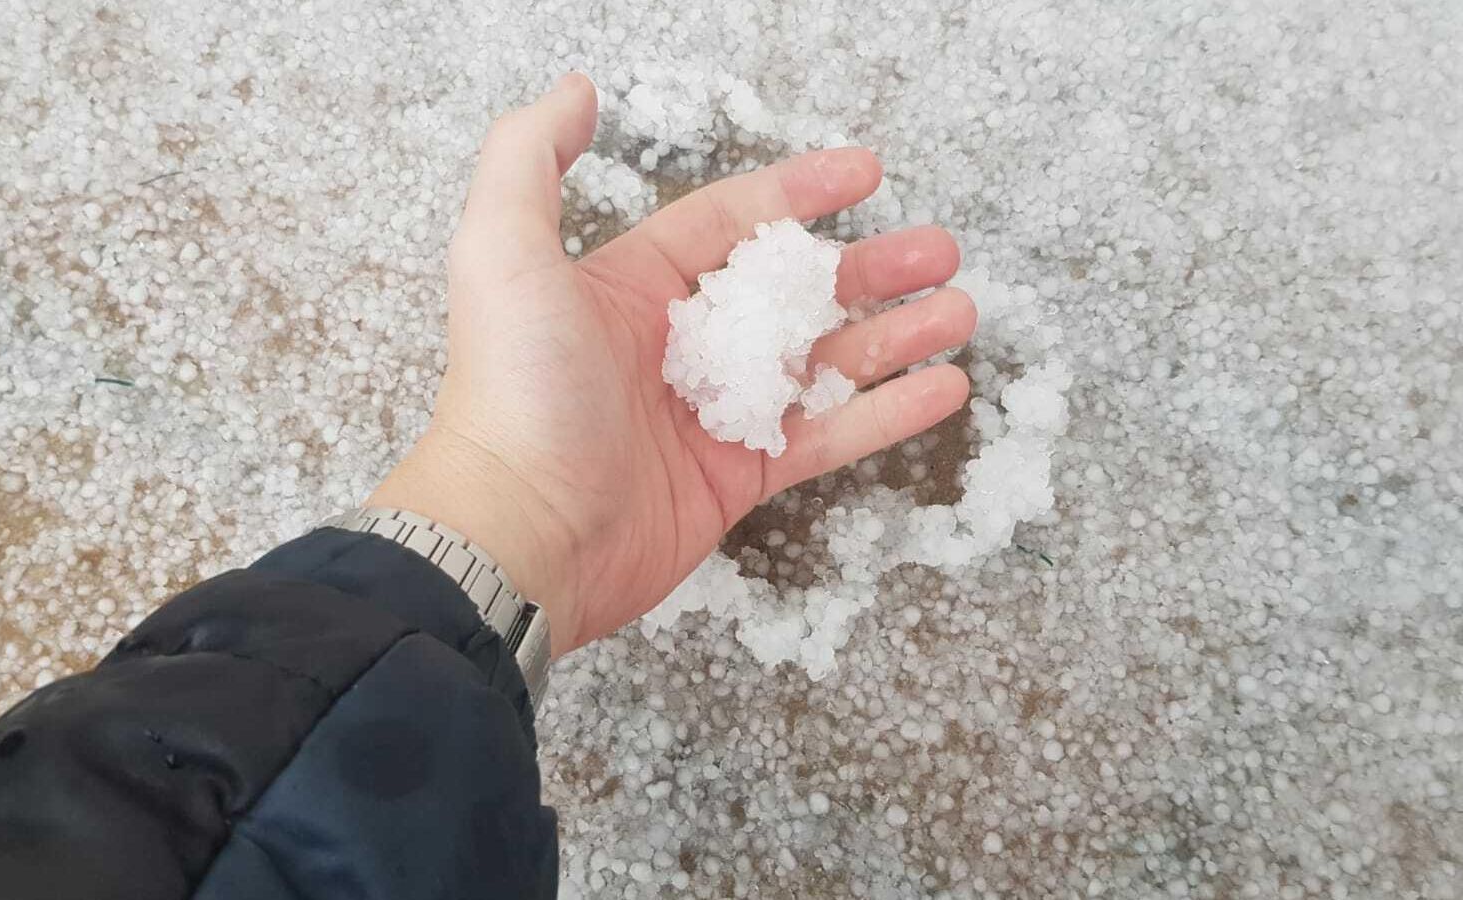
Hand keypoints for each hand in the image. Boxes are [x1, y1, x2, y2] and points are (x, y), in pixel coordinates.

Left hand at [369, 74, 976, 654]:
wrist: (517, 534)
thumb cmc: (511, 393)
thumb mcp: (502, 253)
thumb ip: (530, 159)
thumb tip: (574, 91)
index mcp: (631, 289)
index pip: (730, 223)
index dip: (799, 192)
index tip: (867, 171)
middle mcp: (677, 347)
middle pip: (793, 291)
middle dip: (870, 268)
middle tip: (939, 250)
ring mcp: (712, 414)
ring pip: (823, 362)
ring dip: (894, 335)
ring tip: (960, 311)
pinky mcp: (736, 479)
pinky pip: (826, 436)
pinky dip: (886, 413)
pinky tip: (943, 388)